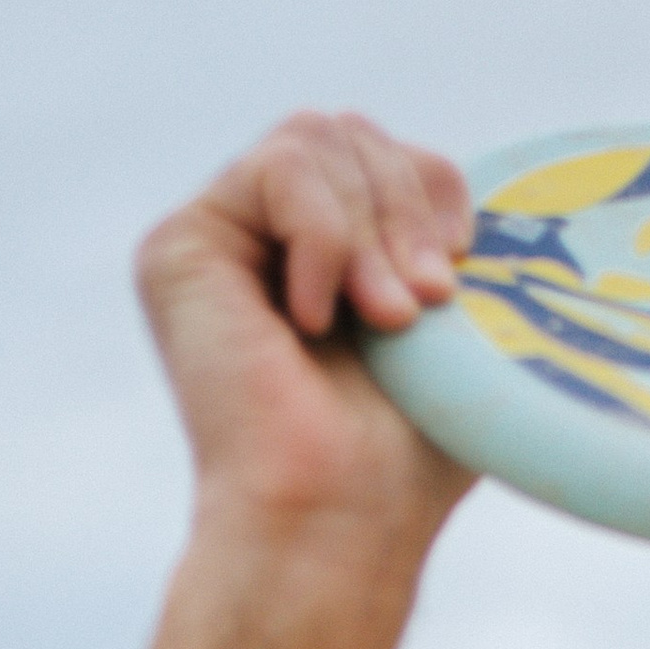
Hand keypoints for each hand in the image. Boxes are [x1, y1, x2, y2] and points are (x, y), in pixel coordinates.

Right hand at [136, 112, 478, 554]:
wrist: (342, 516)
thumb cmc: (408, 456)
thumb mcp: (454, 325)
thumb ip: (444, 238)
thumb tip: (468, 180)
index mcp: (330, 259)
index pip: (389, 154)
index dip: (437, 192)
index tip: (456, 285)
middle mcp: (267, 244)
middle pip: (351, 132)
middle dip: (407, 208)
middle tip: (428, 306)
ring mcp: (220, 242)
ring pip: (316, 139)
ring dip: (372, 229)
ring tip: (386, 321)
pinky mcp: (181, 248)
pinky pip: (280, 169)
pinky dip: (325, 238)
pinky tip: (315, 320)